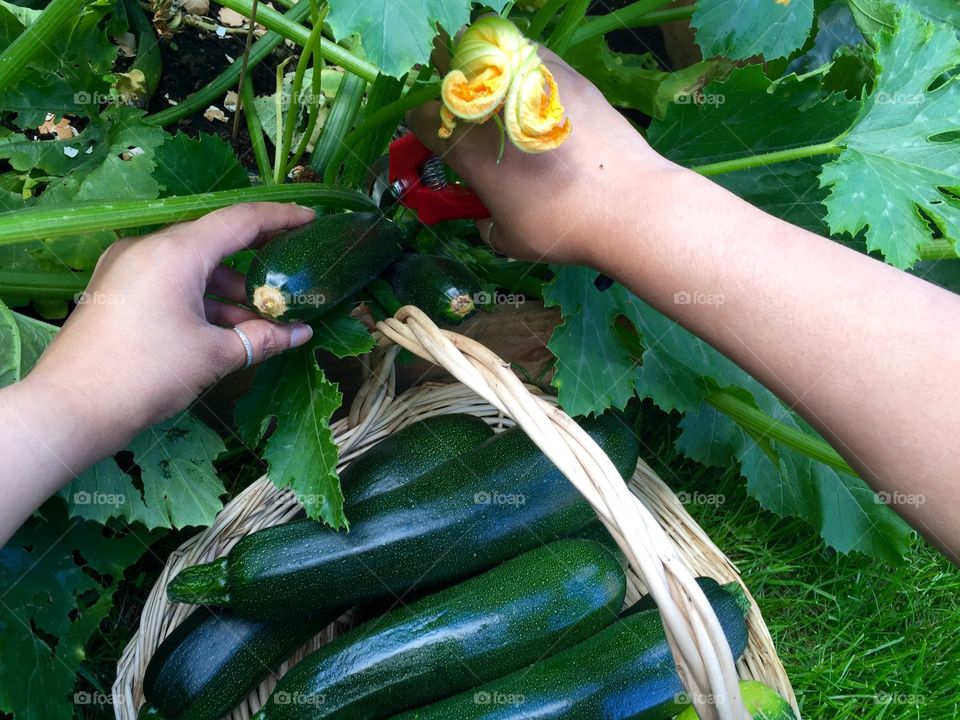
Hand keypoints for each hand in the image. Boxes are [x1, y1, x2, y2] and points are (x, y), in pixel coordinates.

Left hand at [26, 202, 315, 447]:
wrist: (71, 408)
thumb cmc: (147, 373)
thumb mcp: (214, 355)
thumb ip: (262, 338)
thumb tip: (301, 333)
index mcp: (176, 252)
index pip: (240, 220)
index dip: (281, 218)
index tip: (312, 221)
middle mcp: (149, 249)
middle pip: (215, 241)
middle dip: (257, 258)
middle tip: (293, 268)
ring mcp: (129, 268)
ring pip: (192, 267)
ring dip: (230, 289)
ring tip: (264, 317)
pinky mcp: (118, 290)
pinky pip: (170, 282)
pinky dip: (202, 299)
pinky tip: (227, 328)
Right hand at [407, 48, 679, 266]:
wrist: (630, 206)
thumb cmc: (564, 228)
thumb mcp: (512, 242)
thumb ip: (487, 227)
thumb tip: (485, 220)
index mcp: (472, 153)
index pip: (423, 121)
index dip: (420, 126)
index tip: (430, 134)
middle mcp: (496, 112)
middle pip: (452, 77)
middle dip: (448, 86)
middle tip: (459, 103)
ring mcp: (534, 87)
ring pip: (492, 54)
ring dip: (484, 64)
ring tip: (492, 83)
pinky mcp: (569, 78)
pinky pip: (534, 56)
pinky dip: (525, 64)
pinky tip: (533, 83)